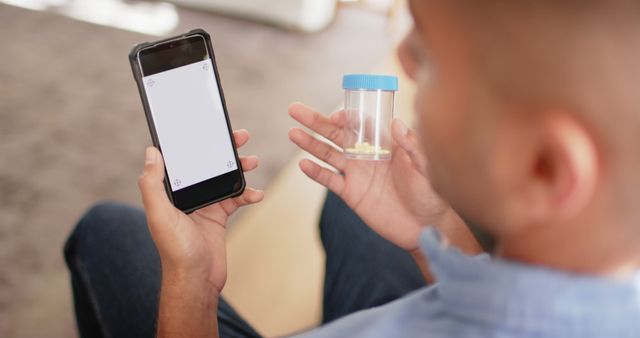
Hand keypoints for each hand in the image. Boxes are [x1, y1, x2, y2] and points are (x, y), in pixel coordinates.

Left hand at [138, 129, 263, 293]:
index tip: (210, 127)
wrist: (196, 280)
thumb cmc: (175, 250)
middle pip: (207, 164)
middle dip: (224, 149)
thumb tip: (152, 152)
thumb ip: (153, 184)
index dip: (195, 141)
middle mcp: (186, 195)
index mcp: (170, 191)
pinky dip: (248, 193)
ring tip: (252, 161)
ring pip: (224, 178)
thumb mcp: (160, 215)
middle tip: (240, 136)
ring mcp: (204, 205)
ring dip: (239, 168)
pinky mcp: (219, 216)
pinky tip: (257, 194)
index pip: (182, 158)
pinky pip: (236, 198)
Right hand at [288, 103, 449, 250]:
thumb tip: (396, 123)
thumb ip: (411, 145)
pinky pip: (330, 181)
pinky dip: (316, 173)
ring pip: (328, 154)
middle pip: (337, 134)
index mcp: (385, 144)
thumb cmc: (432, 194)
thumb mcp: (425, 167)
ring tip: (292, 132)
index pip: (360, 124)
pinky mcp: (351, 194)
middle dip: (316, 122)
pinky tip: (303, 164)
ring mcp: (357, 174)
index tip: (336, 116)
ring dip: (310, 143)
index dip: (346, 117)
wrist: (426, 227)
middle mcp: (367, 155)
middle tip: (295, 109)